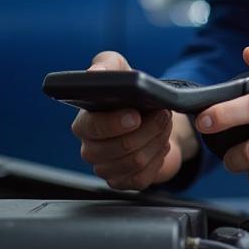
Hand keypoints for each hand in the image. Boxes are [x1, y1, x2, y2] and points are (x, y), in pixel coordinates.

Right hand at [70, 51, 197, 189]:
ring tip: (163, 125)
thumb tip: (94, 73)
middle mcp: (91, 149)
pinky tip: (159, 144)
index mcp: (84, 123)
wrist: (150, 115)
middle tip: (163, 114)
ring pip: (135, 161)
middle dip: (148, 129)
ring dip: (156, 140)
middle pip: (119, 148)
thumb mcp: (119, 69)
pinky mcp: (122, 182)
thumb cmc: (129, 91)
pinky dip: (158, 159)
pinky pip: (142, 177)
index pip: (90, 128)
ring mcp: (105, 168)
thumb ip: (106, 65)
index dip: (113, 124)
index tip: (135, 115)